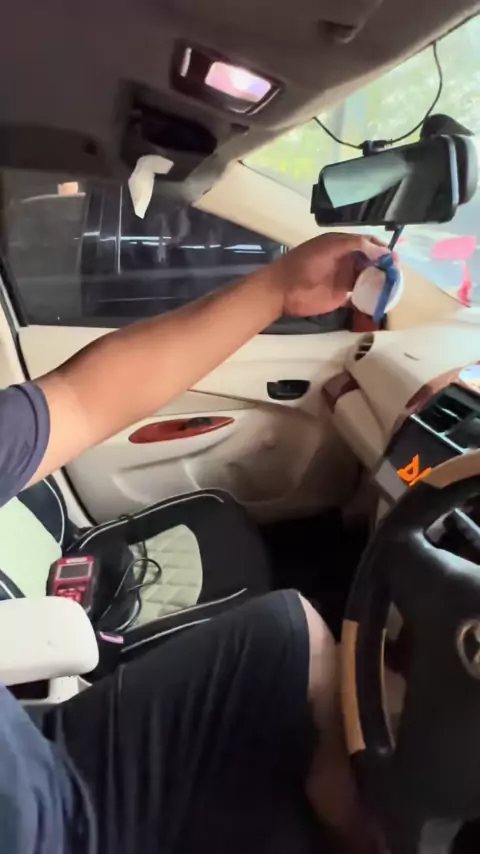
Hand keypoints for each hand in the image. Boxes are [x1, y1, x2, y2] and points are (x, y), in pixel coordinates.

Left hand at [273, 232, 390, 315]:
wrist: (282, 290)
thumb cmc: (304, 264)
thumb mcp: (329, 247)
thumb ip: (354, 245)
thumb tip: (382, 251)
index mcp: (343, 245)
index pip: (369, 244)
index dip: (383, 249)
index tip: (394, 258)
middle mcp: (346, 261)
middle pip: (372, 262)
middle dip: (386, 267)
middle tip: (397, 274)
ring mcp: (344, 279)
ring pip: (369, 279)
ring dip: (381, 282)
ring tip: (393, 287)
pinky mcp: (341, 297)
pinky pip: (361, 297)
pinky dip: (371, 298)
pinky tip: (382, 301)